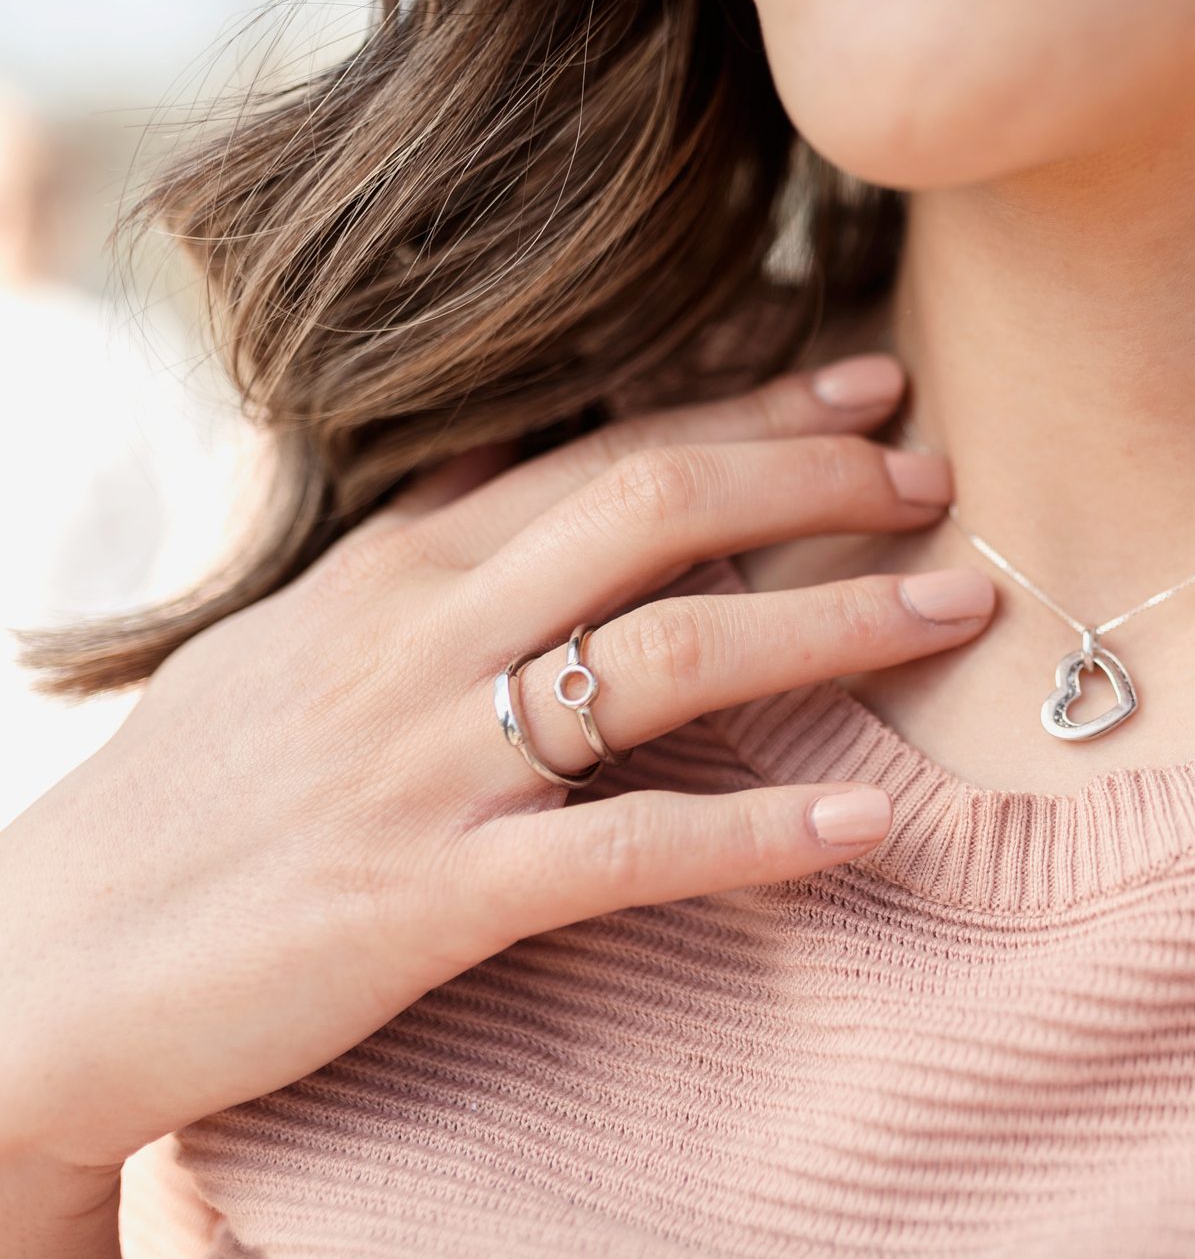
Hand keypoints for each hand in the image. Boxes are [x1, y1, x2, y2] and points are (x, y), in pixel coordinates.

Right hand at [0, 354, 994, 1186]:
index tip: (873, 378)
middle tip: (942, 478)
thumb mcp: (298, 627)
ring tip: (955, 608)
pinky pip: (628, 853)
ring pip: (671, 655)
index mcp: (403, 561)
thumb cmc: (195, 795)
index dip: (757, 404)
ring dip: (834, 623)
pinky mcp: (432, 896)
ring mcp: (431, 761)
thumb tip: (520, 448)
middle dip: (818, 479)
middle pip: (658, 509)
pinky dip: (760, 836)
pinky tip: (869, 827)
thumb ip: (422, 537)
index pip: (611, 444)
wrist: (45, 963)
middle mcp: (425, 634)